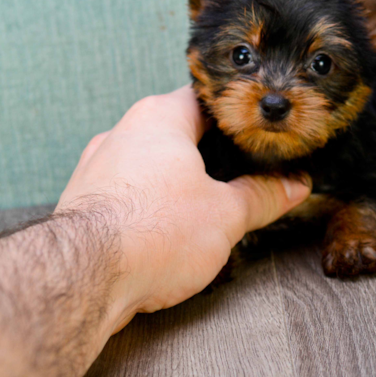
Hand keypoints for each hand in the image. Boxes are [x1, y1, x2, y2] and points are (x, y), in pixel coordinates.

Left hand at [57, 85, 310, 328]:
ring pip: (148, 165)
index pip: (206, 100)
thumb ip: (263, 196)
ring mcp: (97, 166)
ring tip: (202, 214)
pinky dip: (147, 208)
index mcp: (160, 117)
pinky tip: (163, 234)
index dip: (237, 118)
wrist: (85, 276)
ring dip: (175, 185)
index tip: (257, 137)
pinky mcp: (83, 201)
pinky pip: (125, 194)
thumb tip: (292, 186)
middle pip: (177, 134)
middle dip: (208, 159)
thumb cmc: (152, 231)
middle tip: (238, 183)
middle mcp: (122, 132)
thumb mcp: (227, 215)